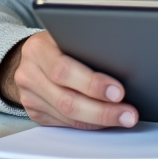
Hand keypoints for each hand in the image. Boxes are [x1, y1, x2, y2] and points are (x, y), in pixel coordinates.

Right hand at [0, 31, 138, 129]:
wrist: (32, 55)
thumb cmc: (60, 41)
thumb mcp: (69, 34)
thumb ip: (87, 45)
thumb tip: (126, 61)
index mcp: (38, 48)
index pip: (64, 70)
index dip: (93, 84)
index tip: (119, 91)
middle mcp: (29, 74)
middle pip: (67, 100)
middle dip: (102, 110)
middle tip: (128, 114)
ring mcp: (29, 97)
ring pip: (67, 117)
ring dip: (100, 121)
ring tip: (124, 118)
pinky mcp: (35, 113)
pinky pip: (65, 124)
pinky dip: (89, 124)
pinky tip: (107, 122)